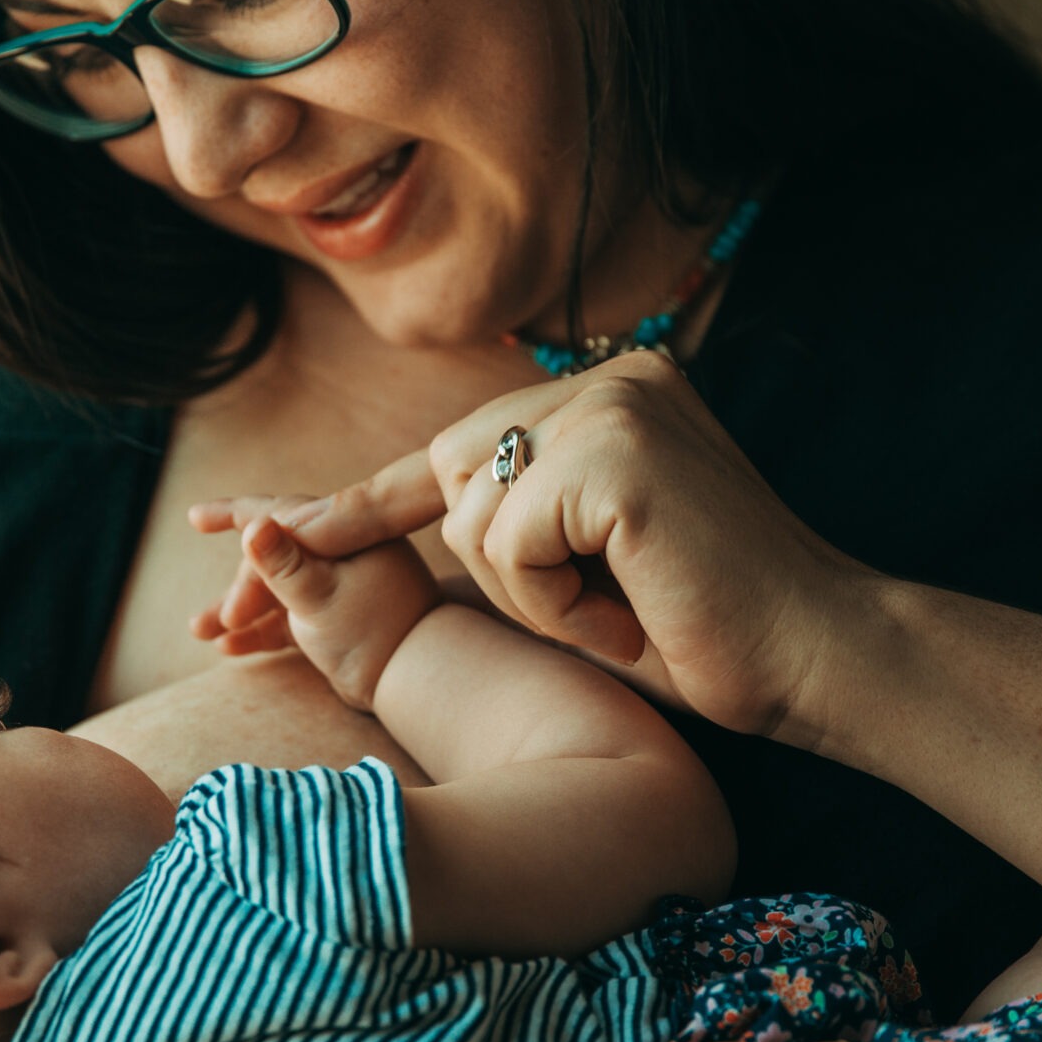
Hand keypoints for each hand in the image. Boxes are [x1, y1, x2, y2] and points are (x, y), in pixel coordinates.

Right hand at [188, 494, 443, 709]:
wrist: (418, 684)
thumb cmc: (374, 634)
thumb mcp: (321, 596)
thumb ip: (283, 565)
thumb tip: (252, 526)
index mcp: (343, 535)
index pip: (279, 515)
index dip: (231, 515)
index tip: (193, 518)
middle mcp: (341, 556)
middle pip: (272, 561)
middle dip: (235, 589)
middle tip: (215, 621)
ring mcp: (338, 590)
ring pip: (275, 594)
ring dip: (239, 613)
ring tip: (201, 631)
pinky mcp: (336, 624)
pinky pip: (288, 620)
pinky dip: (260, 631)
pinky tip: (229, 648)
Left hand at [274, 353, 872, 746]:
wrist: (819, 660)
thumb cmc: (709, 638)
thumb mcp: (584, 577)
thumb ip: (510, 532)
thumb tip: (410, 523)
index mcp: (598, 399)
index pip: (444, 457)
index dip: (335, 509)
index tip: (222, 530)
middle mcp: (601, 380)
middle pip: (445, 483)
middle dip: (460, 571)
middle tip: (588, 614)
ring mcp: (607, 406)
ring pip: (472, 520)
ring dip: (536, 598)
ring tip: (630, 608)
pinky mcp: (612, 451)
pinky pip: (508, 544)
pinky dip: (559, 601)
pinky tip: (635, 601)